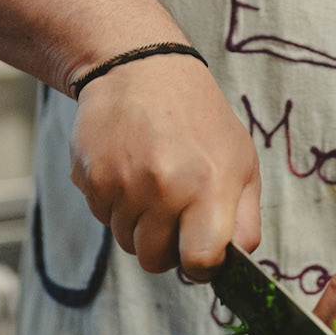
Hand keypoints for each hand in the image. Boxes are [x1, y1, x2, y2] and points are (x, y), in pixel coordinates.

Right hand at [69, 57, 259, 277]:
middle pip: (155, 261)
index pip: (200, 261)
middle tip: (173, 209)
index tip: (200, 251)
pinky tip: (128, 168)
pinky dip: (114, 204)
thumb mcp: (241, 159)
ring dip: (138, 223)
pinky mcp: (91, 177)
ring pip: (126, 242)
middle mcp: (165, 186)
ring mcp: (123, 183)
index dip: (201, 266)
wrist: (141, 68)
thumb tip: (238, 261)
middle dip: (165, 246)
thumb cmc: (198, 117)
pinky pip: (102, 217)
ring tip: (150, 180)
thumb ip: (244, 217)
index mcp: (210, 184)